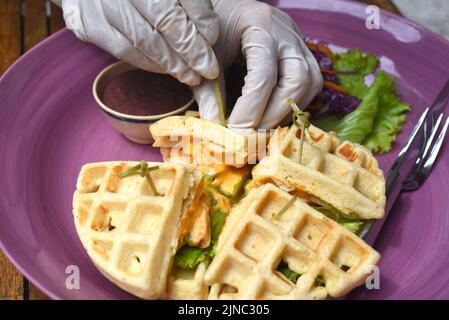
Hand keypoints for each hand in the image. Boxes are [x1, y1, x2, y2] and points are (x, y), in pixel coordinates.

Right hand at [61, 0, 218, 85]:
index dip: (202, 21)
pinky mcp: (89, 23)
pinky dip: (150, 63)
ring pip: (146, 39)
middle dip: (191, 50)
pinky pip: (125, 49)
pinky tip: (166, 69)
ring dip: (173, 63)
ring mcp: (105, 3)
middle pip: (166, 20)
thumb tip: (208, 36)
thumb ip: (191, 6)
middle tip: (208, 69)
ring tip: (191, 76)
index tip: (213, 41)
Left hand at [193, 0, 322, 128]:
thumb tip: (214, 127)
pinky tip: (273, 115)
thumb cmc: (215, 32)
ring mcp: (299, 43)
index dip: (251, 107)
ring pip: (310, 82)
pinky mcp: (303, 54)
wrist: (229, 12)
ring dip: (288, 112)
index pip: (264, 73)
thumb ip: (209, 91)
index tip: (235, 129)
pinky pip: (310, 84)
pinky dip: (293, 104)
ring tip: (263, 128)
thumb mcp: (207, 58)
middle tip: (252, 134)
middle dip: (275, 113)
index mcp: (259, 26)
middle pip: (297, 79)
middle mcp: (286, 33)